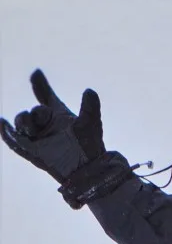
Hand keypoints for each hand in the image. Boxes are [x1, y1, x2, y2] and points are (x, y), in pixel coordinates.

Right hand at [2, 69, 134, 208]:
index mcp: (59, 115)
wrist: (87, 169)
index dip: (40, 85)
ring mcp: (38, 137)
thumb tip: (89, 91)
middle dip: (36, 113)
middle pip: (34, 112)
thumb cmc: (90, 146)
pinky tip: (3, 123)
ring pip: (22, 123)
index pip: (46, 96)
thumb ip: (90, 108)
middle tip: (44, 116)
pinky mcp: (32, 151)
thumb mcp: (90, 124)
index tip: (37, 74)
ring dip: (23, 121)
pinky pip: (14, 140)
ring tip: (31, 127)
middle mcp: (46, 124)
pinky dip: (6, 132)